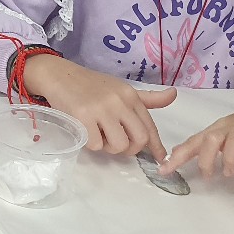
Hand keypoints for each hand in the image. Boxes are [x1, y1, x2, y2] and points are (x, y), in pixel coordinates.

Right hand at [25, 55, 174, 159]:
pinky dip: (92, 144)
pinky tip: (86, 131)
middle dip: (131, 149)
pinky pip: (96, 145)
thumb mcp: (120, 88)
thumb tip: (174, 95)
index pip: (149, 126)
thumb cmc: (90, 84)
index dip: (156, 146)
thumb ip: (147, 98)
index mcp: (130, 96)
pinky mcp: (83, 117)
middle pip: (139, 139)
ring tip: (99, 136)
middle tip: (118, 144)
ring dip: (109, 147)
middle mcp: (119, 102)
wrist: (59, 75)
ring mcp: (102, 109)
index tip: (159, 158)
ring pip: (119, 145)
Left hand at [158, 99, 233, 178]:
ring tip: (229, 174)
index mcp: (218, 129)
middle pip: (212, 138)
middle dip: (205, 159)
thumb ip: (203, 144)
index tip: (164, 171)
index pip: (194, 141)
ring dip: (228, 158)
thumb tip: (177, 152)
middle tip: (208, 176)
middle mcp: (231, 127)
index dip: (179, 156)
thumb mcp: (225, 135)